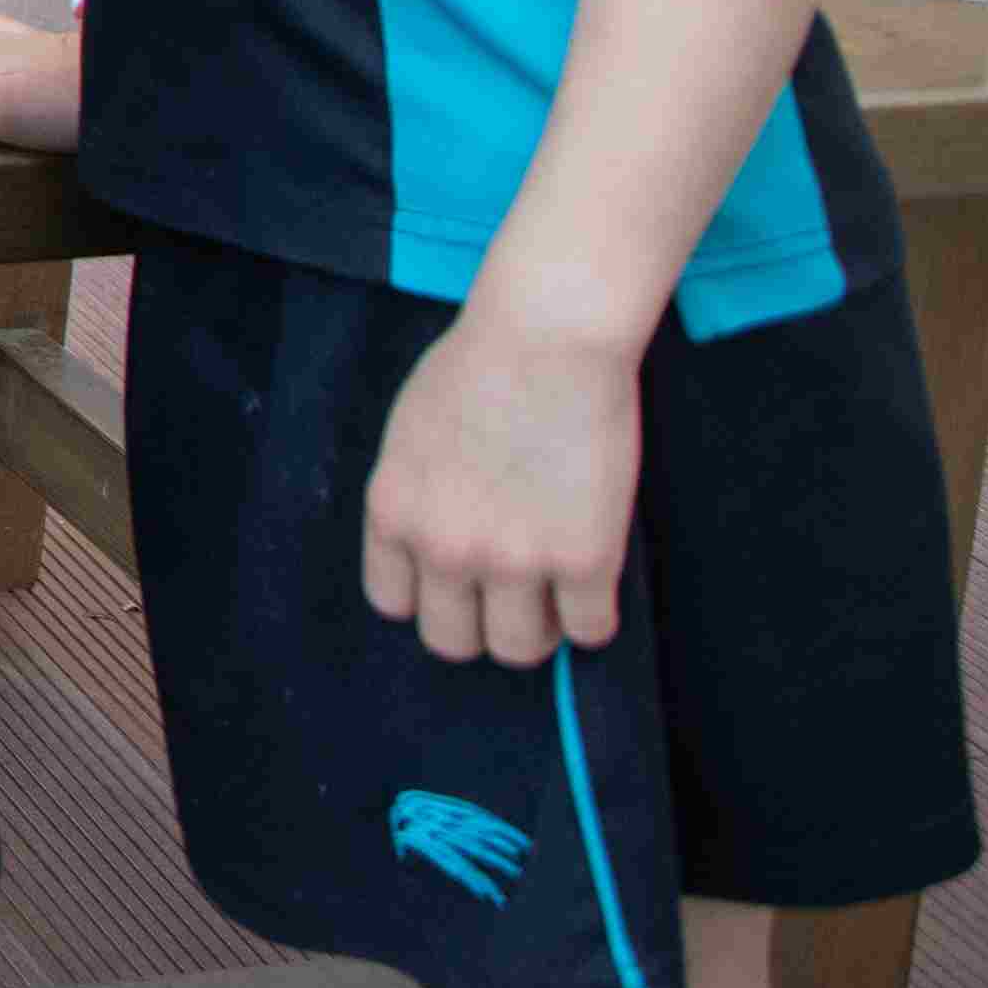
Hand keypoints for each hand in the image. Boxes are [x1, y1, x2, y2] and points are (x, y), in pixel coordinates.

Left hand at [363, 312, 641, 664]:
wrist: (546, 338)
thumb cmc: (478, 367)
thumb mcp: (410, 436)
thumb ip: (416, 497)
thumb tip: (431, 548)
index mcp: (393, 513)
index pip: (393, 602)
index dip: (430, 595)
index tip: (457, 582)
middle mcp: (444, 547)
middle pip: (452, 641)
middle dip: (481, 623)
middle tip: (511, 595)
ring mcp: (514, 560)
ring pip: (519, 650)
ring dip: (539, 629)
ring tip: (554, 594)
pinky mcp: (584, 560)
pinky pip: (589, 631)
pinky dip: (593, 618)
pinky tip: (594, 585)